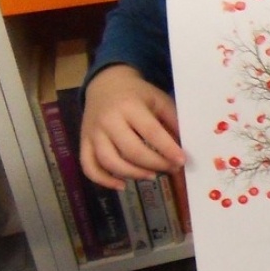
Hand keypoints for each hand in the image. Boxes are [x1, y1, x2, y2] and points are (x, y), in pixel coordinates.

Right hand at [80, 64, 185, 189]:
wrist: (106, 85)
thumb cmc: (138, 95)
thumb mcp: (159, 100)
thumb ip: (172, 121)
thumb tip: (187, 147)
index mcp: (130, 107)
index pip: (151, 132)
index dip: (167, 149)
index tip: (182, 161)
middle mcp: (108, 121)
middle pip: (130, 150)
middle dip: (155, 164)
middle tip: (171, 169)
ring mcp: (92, 133)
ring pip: (109, 161)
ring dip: (133, 174)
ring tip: (152, 175)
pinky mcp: (83, 142)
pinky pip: (89, 166)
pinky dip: (103, 180)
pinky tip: (122, 186)